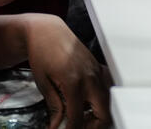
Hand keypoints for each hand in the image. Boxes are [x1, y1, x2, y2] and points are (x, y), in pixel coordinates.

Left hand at [23, 14, 110, 128]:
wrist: (47, 30)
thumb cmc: (42, 51)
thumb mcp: (43, 82)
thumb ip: (54, 106)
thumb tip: (57, 124)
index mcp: (73, 82)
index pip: (77, 118)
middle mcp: (90, 77)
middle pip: (104, 114)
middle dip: (92, 127)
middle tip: (76, 127)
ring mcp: (97, 72)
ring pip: (109, 103)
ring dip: (98, 115)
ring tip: (82, 118)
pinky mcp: (98, 68)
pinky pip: (107, 90)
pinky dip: (101, 101)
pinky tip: (88, 103)